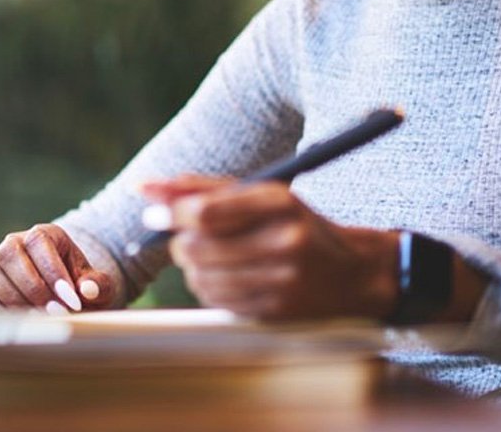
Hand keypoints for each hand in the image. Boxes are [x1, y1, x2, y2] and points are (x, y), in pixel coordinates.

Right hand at [0, 223, 116, 312]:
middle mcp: (15, 244)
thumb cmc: (82, 289)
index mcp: (44, 235)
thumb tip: (87, 290)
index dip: (53, 271)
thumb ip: (98, 285)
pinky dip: (5, 312)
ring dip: (16, 297)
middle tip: (57, 310)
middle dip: (33, 285)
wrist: (68, 301)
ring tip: (43, 317)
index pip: (39, 241)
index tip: (72, 299)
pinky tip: (29, 323)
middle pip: (9, 252)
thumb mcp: (97, 286)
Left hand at [141, 175, 397, 320]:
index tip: (152, 213)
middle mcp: (284, 242)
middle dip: (180, 241)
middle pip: (199, 247)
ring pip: (202, 277)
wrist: (355, 274)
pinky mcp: (277, 312)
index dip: (172, 213)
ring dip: (192, 266)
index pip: (208, 212)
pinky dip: (209, 288)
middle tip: (184, 237)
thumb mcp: (262, 194)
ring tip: (209, 256)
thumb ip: (204, 189)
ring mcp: (282, 282)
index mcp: (281, 203)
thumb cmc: (297, 226)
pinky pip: (218, 301)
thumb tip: (145, 188)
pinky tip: (226, 277)